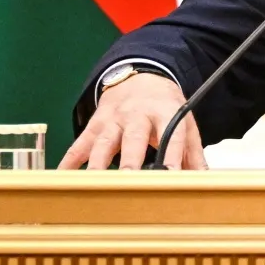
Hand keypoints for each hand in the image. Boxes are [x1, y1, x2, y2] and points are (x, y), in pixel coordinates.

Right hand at [58, 71, 206, 169]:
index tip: (171, 177)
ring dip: (97, 165)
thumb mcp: (185, 120)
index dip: (172, 156)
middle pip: (133, 139)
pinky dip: (69, 162)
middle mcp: (138, 115)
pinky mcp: (95, 124)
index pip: (171, 135)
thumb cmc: (164, 105)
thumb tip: (203, 180)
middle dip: (130, 161)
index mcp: (165, 112)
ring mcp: (113, 119)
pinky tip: (62, 179)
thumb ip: (193, 152)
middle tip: (129, 182)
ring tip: (94, 188)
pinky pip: (80, 144)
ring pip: (103, 143)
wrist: (140, 76)